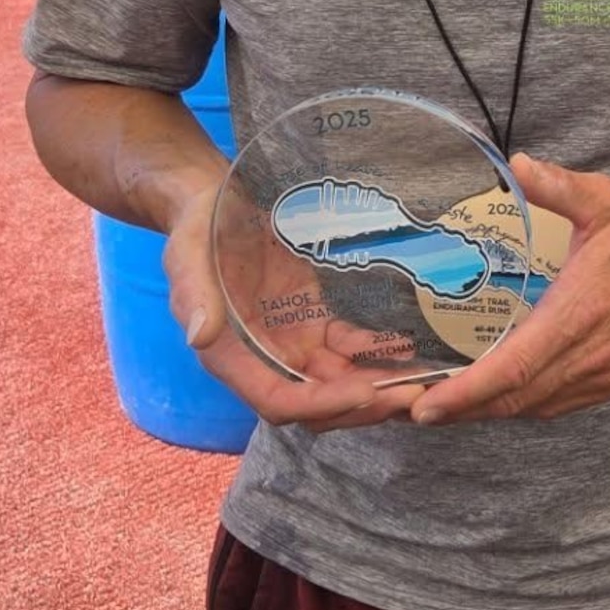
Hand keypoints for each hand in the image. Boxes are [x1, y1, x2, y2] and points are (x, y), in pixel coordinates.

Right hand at [162, 183, 423, 432]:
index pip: (279, 401)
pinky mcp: (311, 321)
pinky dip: (374, 353)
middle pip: (316, 404)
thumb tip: (199, 337)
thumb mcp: (188, 254)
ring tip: (421, 380)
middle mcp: (263, 359)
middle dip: (361, 405)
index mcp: (231, 356)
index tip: (365, 391)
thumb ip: (195, 295)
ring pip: (337, 382)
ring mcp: (291, 343)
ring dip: (376, 386)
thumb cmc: (198, 228)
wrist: (213, 205)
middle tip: (410, 396)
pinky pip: (346, 348)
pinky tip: (405, 347)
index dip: (322, 404)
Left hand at [409, 154, 609, 426]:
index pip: (513, 369)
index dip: (466, 393)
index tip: (426, 404)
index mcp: (582, 312)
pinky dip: (522, 406)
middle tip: (416, 408)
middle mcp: (592, 354)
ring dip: (489, 411)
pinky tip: (499, 395)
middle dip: (463, 409)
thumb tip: (514, 165)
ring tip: (446, 405)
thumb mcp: (602, 198)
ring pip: (535, 408)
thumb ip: (555, 185)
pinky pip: (558, 405)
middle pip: (515, 399)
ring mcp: (606, 374)